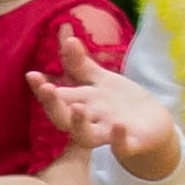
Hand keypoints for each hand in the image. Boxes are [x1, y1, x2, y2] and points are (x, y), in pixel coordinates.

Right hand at [26, 38, 180, 179]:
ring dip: (79, 124)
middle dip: (53, 105)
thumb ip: (80, 64)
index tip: (32, 75)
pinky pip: (122, 146)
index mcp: (82, 102)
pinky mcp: (131, 144)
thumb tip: (67, 37)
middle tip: (47, 89)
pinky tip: (119, 126)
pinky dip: (119, 140)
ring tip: (77, 108)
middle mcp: (90, 119)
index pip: (57, 96)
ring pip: (86, 136)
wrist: (153, 126)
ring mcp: (109, 133)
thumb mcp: (100, 80)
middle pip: (64, 117)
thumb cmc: (120, 103)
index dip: (42, 88)